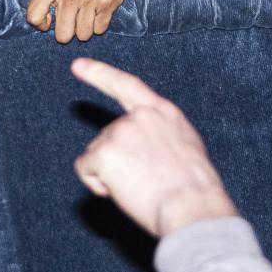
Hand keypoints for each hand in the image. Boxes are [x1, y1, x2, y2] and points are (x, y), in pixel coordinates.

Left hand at [25, 0, 161, 42]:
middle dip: (67, 31)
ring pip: (82, 35)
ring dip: (85, 28)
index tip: (50, 20)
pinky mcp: (109, 4)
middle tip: (72, 20)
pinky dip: (100, 24)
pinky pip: (99, 29)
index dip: (41, 24)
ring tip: (87, 13)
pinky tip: (100, 10)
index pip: (33, 17)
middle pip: (62, 35)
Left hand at [71, 57, 237, 237]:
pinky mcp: (104, 152)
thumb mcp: (185, 149)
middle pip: (108, 136)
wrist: (191, 206)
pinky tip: (122, 192)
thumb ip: (159, 137)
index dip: (99, 74)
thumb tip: (140, 150)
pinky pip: (85, 169)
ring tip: (141, 188)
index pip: (126, 86)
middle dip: (117, 161)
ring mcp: (119, 131)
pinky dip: (97, 184)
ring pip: (96, 155)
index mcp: (163, 113)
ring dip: (110, 174)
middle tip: (148, 182)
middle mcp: (139, 116)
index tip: (77, 65)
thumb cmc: (194, 190)